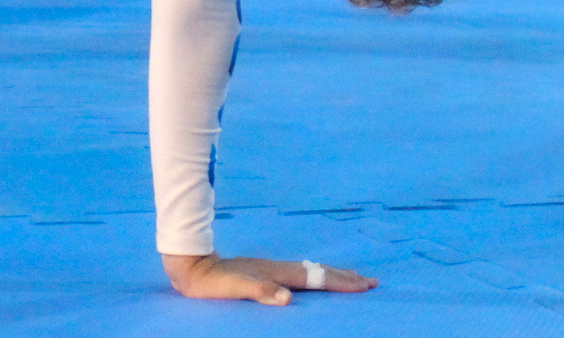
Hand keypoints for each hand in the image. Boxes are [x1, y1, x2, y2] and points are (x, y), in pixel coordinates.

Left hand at [164, 253, 376, 304]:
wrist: (192, 265)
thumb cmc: (212, 282)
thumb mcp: (235, 288)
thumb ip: (261, 291)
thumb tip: (288, 298)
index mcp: (276, 273)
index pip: (317, 278)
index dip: (342, 282)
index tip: (366, 284)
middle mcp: (277, 268)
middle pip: (319, 272)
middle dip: (345, 277)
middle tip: (371, 281)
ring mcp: (271, 268)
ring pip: (310, 271)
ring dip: (333, 275)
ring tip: (350, 277)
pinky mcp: (263, 271)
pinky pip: (299, 274)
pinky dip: (315, 276)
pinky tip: (313, 279)